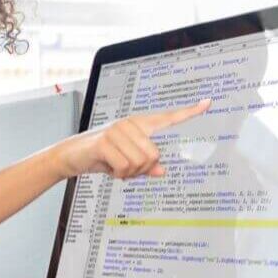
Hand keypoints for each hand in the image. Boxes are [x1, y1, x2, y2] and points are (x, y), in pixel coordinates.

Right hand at [51, 99, 210, 179]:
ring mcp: (116, 131)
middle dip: (141, 169)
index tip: (208, 103)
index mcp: (138, 125)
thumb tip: (162, 171)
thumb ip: (145, 165)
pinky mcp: (105, 142)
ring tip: (115, 168)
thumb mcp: (124, 161)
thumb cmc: (99, 157)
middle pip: (154, 155)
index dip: (188, 112)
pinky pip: (124, 166)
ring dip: (128, 173)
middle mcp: (129, 124)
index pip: (167, 117)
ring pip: (140, 162)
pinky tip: (108, 169)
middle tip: (126, 170)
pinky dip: (118, 174)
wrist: (69, 156)